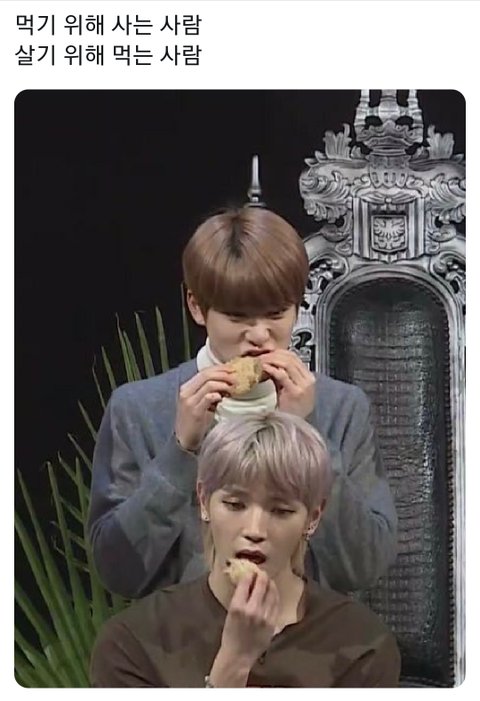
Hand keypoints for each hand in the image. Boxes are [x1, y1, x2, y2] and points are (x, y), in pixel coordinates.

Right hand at [174, 366, 234, 450]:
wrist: (184, 439)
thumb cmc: (195, 421)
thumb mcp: (201, 403)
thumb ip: (210, 392)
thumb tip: (228, 384)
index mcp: (187, 388)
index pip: (204, 371)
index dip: (219, 369)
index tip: (232, 369)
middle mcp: (186, 392)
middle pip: (206, 375)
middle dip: (224, 374)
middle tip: (236, 377)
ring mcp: (189, 401)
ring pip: (208, 384)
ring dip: (223, 384)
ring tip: (233, 388)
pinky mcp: (195, 411)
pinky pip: (208, 397)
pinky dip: (217, 395)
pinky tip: (223, 398)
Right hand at [209, 571, 279, 686]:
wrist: (238, 656)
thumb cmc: (231, 634)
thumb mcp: (230, 613)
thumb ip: (239, 597)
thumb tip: (246, 581)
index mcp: (237, 606)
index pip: (246, 582)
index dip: (249, 574)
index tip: (251, 571)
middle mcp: (252, 610)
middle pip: (261, 584)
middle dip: (262, 575)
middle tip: (261, 573)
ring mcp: (264, 617)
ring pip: (272, 592)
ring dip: (270, 584)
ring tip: (268, 580)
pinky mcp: (272, 623)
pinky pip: (276, 604)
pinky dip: (275, 596)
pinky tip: (273, 593)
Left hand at [261, 349, 315, 418]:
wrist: (295, 429)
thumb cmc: (291, 412)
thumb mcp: (289, 390)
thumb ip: (283, 377)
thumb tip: (268, 364)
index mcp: (308, 377)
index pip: (294, 357)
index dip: (278, 352)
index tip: (266, 353)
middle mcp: (308, 379)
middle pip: (291, 357)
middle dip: (273, 354)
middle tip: (260, 356)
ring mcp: (303, 385)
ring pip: (287, 363)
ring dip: (271, 359)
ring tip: (260, 361)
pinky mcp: (296, 392)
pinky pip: (282, 375)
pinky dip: (271, 369)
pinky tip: (263, 368)